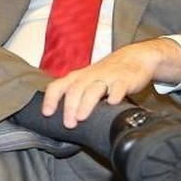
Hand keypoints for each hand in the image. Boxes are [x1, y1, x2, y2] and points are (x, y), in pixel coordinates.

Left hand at [40, 38, 180, 127]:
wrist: (134, 57)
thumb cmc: (106, 73)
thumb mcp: (86, 81)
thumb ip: (76, 97)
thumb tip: (63, 119)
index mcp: (77, 77)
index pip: (58, 86)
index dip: (50, 99)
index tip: (47, 113)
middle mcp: (89, 76)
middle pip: (75, 90)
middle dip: (70, 107)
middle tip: (68, 124)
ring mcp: (107, 77)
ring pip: (94, 89)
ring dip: (86, 103)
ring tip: (82, 117)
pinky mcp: (125, 80)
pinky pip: (119, 86)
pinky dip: (116, 94)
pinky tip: (113, 102)